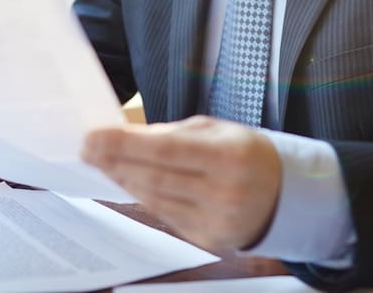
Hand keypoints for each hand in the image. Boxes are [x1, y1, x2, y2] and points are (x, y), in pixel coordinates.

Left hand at [83, 115, 281, 251]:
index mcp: (230, 156)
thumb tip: (129, 137)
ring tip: (104, 162)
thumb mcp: (219, 131)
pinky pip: (166, 215)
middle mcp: (224, 192)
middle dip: (115, 161)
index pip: (165, 150)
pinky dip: (144, 196)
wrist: (284, 194)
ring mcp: (216, 220)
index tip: (94, 136)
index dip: (124, 144)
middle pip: (154, 177)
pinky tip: (130, 181)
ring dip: (124, 179)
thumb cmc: (248, 154)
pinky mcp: (209, 240)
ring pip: (155, 199)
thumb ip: (174, 134)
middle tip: (88, 148)